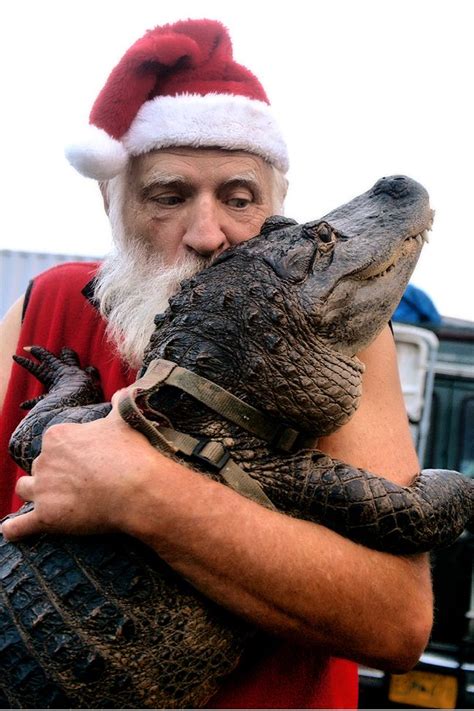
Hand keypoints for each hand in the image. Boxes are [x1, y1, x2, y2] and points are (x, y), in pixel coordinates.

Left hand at [1, 391, 159, 539]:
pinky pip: (19, 526)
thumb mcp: (124, 420)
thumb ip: (121, 403)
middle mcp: (44, 460)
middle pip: (41, 466)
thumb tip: (126, 390)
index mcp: (58, 435)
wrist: (139, 489)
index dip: (69, 453)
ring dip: (35, 493)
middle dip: (54, 474)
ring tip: (49, 499)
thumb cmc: (132, 453)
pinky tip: (11, 530)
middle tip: (81, 482)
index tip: (86, 460)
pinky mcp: (46, 517)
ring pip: (25, 489)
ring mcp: (43, 489)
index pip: (53, 443)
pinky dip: (14, 529)